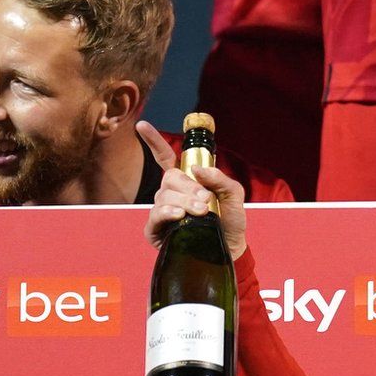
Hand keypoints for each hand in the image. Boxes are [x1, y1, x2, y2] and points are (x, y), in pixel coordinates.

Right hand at [141, 121, 246, 259]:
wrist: (230, 249)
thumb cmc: (230, 222)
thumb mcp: (234, 196)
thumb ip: (221, 179)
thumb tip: (197, 170)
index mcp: (186, 182)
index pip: (165, 158)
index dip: (154, 141)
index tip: (142, 126)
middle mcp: (170, 194)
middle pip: (169, 178)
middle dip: (189, 187)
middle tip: (206, 201)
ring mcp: (162, 212)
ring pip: (164, 197)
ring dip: (184, 202)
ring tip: (202, 212)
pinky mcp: (157, 231)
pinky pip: (155, 216)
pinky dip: (167, 213)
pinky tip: (178, 215)